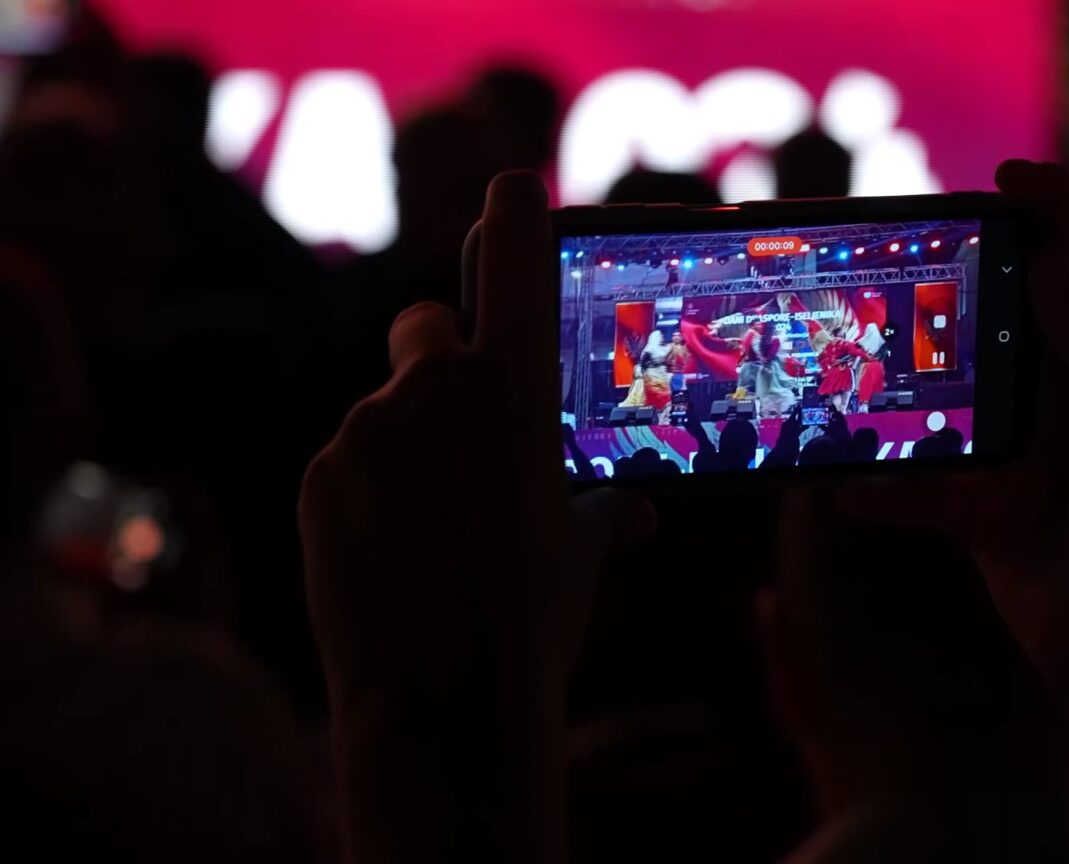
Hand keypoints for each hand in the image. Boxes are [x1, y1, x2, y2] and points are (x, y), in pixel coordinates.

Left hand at [298, 173, 649, 859]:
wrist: (442, 702)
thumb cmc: (534, 621)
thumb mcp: (583, 550)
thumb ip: (599, 501)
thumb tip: (630, 507)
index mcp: (513, 390)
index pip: (513, 258)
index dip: (514, 214)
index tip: (510, 187)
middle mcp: (433, 389)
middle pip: (426, 326)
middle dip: (442, 359)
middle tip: (466, 426)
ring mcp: (365, 430)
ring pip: (389, 407)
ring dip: (409, 442)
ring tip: (435, 528)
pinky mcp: (317, 475)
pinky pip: (351, 459)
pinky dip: (370, 488)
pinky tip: (394, 553)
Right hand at [847, 160, 1068, 673]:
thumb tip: (1049, 263)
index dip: (1058, 208)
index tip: (1004, 176)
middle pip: (1013, 318)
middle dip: (966, 280)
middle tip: (911, 246)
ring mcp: (1025, 456)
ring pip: (955, 399)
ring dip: (910, 381)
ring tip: (859, 347)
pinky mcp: (987, 513)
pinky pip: (922, 493)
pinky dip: (885, 494)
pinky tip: (843, 490)